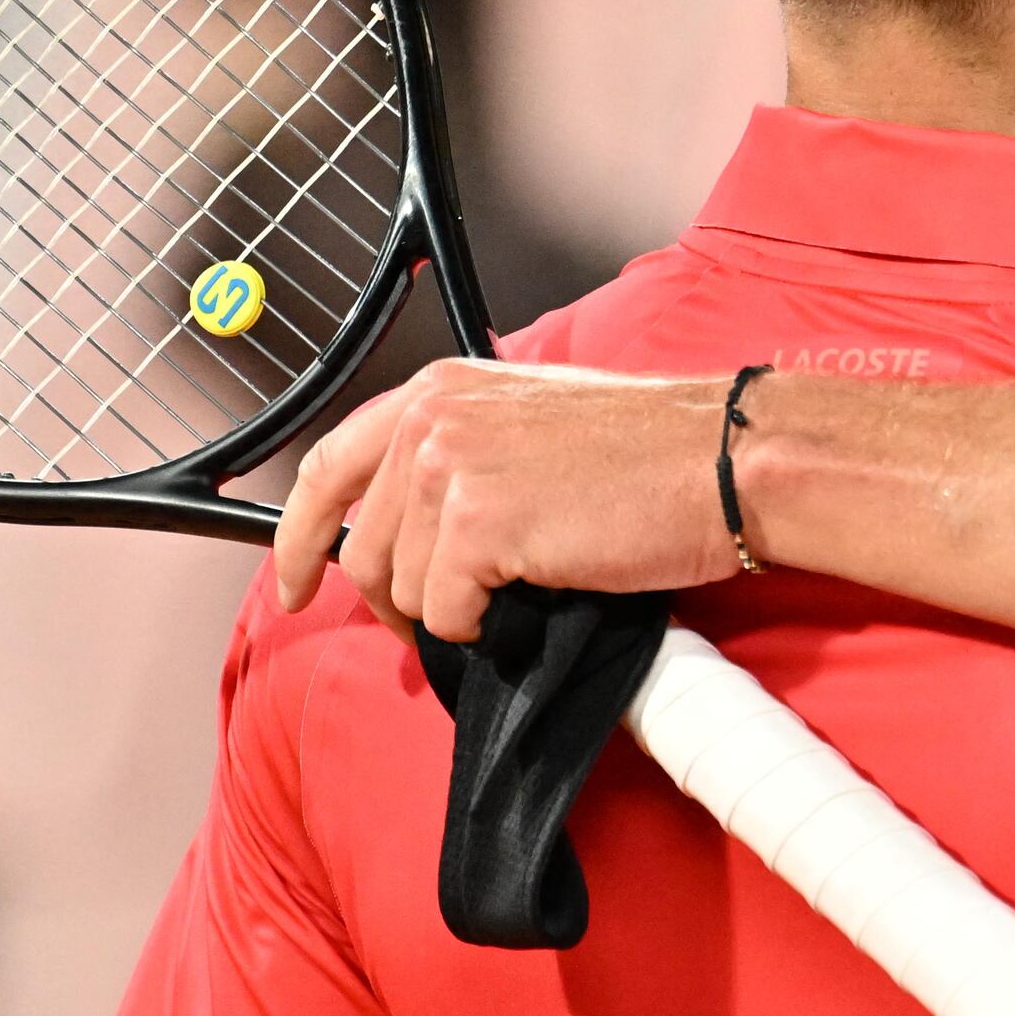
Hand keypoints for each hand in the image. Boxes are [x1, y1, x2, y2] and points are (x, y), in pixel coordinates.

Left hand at [273, 362, 741, 638]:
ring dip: (452, 612)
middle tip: (441, 623)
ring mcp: (451, 467)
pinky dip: (486, 627)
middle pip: (362, 548)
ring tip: (515, 595)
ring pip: (402, 588)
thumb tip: (406, 537)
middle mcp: (431, 418)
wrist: (719, 459)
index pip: (327, 468)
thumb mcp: (526, 425)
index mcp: (437, 388)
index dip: (299, 538)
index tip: (294, 585)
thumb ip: (457, 457)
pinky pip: (448, 613)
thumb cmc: (647, 452)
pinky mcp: (480, 523)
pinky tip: (535, 596)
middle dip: (393, 604)